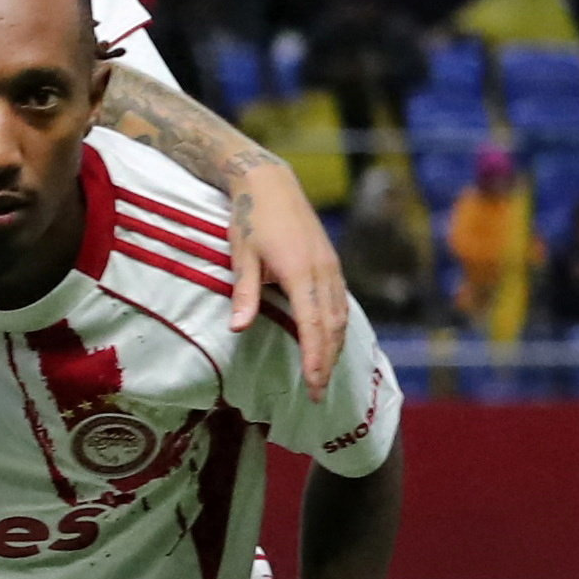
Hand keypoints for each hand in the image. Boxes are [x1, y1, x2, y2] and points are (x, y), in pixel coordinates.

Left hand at [228, 162, 349, 389]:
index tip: (313, 384)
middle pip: (331, 326)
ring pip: (340, 316)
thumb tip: (238, 329)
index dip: (314, 357)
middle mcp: (323, 272)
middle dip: (327, 362)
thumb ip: (244, 292)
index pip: (312, 325)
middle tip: (318, 394)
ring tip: (324, 375)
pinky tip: (331, 342)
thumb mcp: (241, 254)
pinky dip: (337, 327)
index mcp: (301, 272)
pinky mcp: (330, 264)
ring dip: (334, 347)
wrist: (270, 184)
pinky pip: (339, 302)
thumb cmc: (250, 219)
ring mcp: (330, 267)